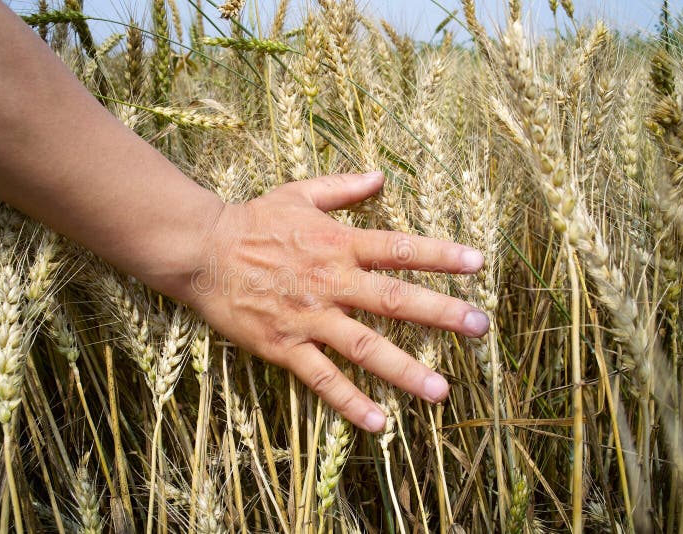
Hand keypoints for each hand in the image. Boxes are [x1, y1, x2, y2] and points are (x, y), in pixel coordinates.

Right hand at [182, 172, 489, 431]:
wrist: (201, 251)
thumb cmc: (252, 221)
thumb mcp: (298, 193)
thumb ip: (343, 188)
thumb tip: (381, 176)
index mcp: (337, 242)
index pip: (399, 248)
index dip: (440, 255)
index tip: (478, 263)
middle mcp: (331, 281)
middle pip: (394, 299)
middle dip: (440, 313)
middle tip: (480, 327)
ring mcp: (309, 317)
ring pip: (364, 347)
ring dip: (405, 370)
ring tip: (441, 391)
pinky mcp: (284, 346)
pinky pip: (322, 378)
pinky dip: (350, 402)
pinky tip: (378, 423)